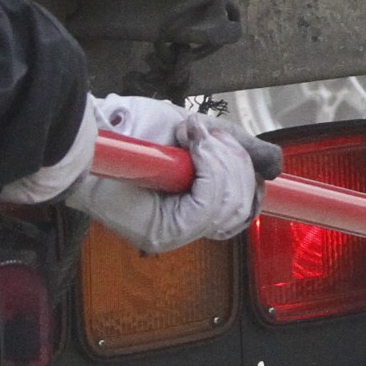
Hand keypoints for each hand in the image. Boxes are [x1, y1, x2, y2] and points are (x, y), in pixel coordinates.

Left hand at [52, 93, 263, 254]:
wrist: (89, 134)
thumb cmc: (131, 130)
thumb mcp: (195, 130)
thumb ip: (235, 147)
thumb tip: (276, 166)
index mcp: (191, 207)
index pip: (244, 211)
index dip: (254, 186)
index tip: (265, 165)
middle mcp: (184, 228)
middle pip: (243, 206)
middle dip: (234, 161)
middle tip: (203, 134)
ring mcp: (174, 235)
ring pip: (229, 205)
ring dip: (219, 159)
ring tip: (191, 135)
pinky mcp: (163, 233)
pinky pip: (209, 205)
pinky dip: (209, 165)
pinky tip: (191, 143)